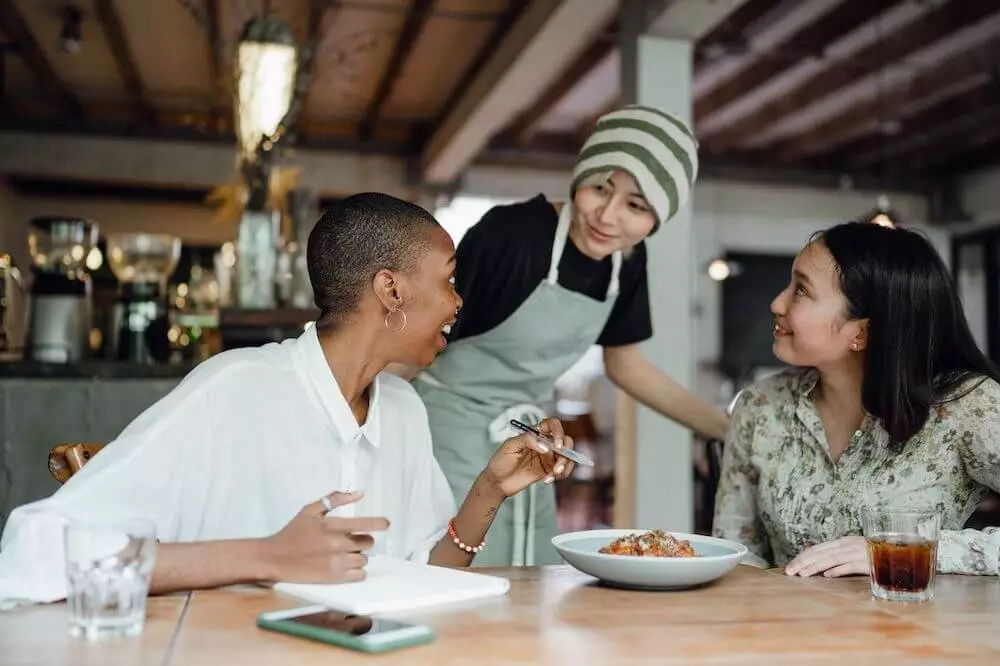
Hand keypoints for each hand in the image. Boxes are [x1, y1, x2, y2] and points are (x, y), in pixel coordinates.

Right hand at [259, 491, 389, 583]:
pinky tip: (345, 566)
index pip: (364, 523)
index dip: (379, 523)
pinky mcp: (334, 578)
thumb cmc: (292, 533)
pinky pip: (359, 575)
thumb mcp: (310, 510)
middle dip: (362, 541)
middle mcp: (337, 544)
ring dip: (357, 556)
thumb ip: (335, 499)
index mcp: (332, 526)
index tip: (386, 524)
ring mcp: (336, 562)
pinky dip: (356, 571)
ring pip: (363, 559)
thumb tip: (359, 493)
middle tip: (349, 541)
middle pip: (367, 542)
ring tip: (342, 554)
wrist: (274, 558)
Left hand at [483, 418, 575, 497]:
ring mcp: (547, 457)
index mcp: (535, 433)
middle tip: (557, 466)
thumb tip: (545, 446)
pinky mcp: (548, 470)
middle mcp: (544, 443)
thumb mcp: (510, 445)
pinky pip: (562, 470)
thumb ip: (527, 440)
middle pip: (565, 441)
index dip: (558, 432)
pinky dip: (560, 475)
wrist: (497, 482)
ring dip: (565, 466)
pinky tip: (548, 480)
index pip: (553, 425)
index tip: (556, 445)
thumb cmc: (500, 461)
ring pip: (567, 457)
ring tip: (553, 475)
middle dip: (566, 453)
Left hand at [784, 536, 869, 577]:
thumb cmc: (876, 553)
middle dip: (802, 562)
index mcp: (843, 542)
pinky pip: (850, 565)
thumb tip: (825, 570)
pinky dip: (838, 570)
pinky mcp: (867, 562)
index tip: (791, 566)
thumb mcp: (855, 551)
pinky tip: (827, 576)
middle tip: (789, 571)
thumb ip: (840, 557)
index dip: (802, 557)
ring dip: (814, 567)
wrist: (899, 549)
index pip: (817, 549)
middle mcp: (847, 545)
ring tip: (802, 574)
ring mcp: (856, 553)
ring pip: (830, 559)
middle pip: (820, 553)